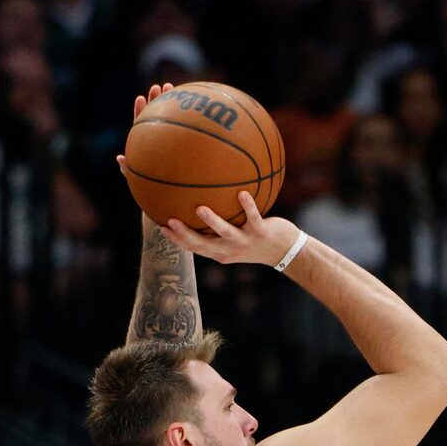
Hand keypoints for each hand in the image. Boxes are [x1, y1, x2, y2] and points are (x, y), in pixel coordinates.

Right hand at [163, 194, 303, 269]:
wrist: (286, 251)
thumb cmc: (255, 240)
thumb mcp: (234, 238)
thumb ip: (218, 226)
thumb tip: (201, 202)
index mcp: (220, 252)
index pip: (194, 248)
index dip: (177, 240)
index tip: (161, 226)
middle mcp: (230, 249)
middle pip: (203, 245)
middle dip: (185, 235)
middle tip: (170, 221)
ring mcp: (246, 241)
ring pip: (226, 233)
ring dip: (213, 222)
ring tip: (200, 209)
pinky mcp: (262, 233)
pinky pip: (253, 217)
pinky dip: (248, 206)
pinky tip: (242, 193)